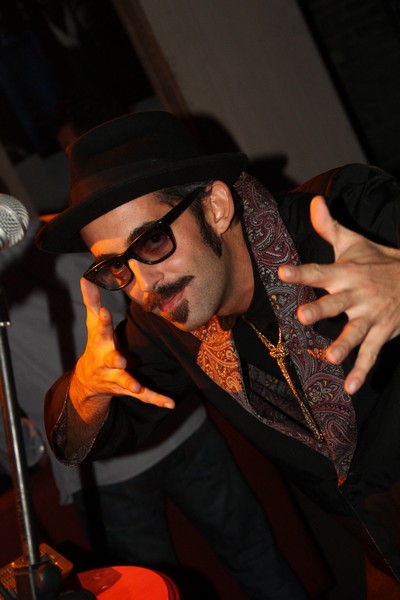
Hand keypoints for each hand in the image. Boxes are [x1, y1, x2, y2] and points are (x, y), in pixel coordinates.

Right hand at [70, 278, 174, 424]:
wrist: (90, 381)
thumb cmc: (96, 345)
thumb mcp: (93, 323)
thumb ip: (92, 301)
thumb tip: (87, 277)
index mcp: (100, 342)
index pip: (100, 328)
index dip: (102, 319)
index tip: (106, 310)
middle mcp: (108, 361)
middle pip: (110, 359)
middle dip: (114, 359)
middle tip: (120, 360)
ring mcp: (118, 377)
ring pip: (125, 382)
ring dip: (131, 384)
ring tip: (136, 386)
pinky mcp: (130, 390)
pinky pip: (144, 396)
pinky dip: (157, 399)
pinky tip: (170, 403)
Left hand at [278, 195, 399, 393]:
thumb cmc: (377, 260)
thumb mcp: (353, 243)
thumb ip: (329, 228)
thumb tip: (314, 201)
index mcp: (347, 272)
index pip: (320, 271)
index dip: (301, 271)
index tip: (281, 271)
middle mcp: (358, 294)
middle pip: (337, 302)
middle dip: (321, 309)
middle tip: (303, 316)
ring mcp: (372, 315)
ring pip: (356, 332)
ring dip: (343, 344)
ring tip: (330, 357)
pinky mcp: (382, 332)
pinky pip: (371, 354)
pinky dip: (361, 371)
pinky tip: (348, 387)